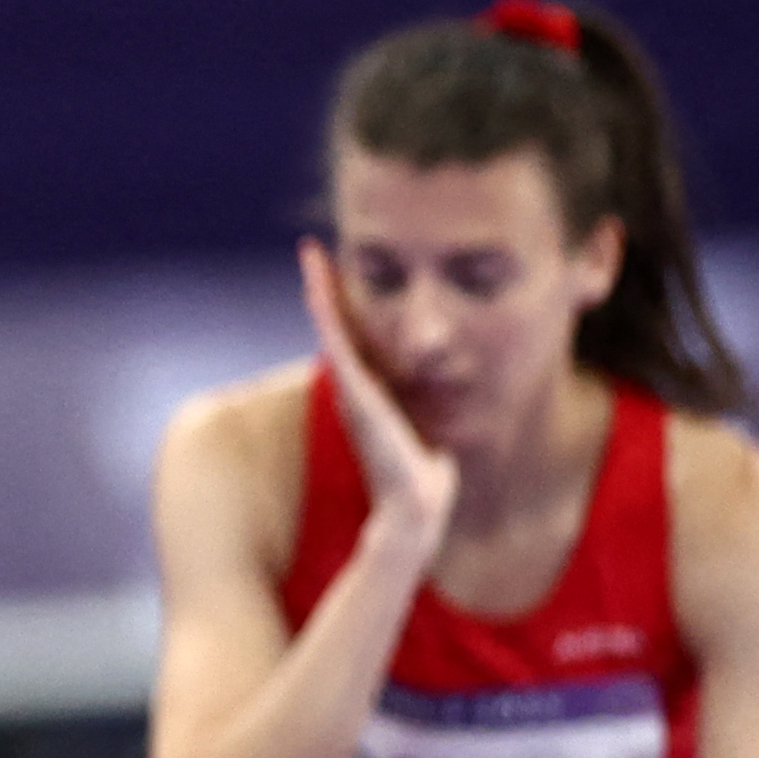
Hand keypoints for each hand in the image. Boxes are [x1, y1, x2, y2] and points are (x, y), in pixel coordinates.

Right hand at [297, 238, 457, 563]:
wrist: (418, 504)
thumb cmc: (423, 477)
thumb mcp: (424, 432)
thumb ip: (425, 415)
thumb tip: (446, 414)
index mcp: (369, 393)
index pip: (353, 341)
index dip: (343, 308)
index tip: (337, 275)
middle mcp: (354, 387)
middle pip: (336, 327)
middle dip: (325, 289)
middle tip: (313, 252)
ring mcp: (352, 388)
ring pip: (331, 329)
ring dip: (320, 290)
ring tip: (312, 257)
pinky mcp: (356, 392)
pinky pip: (337, 342)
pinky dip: (325, 312)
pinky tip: (318, 286)